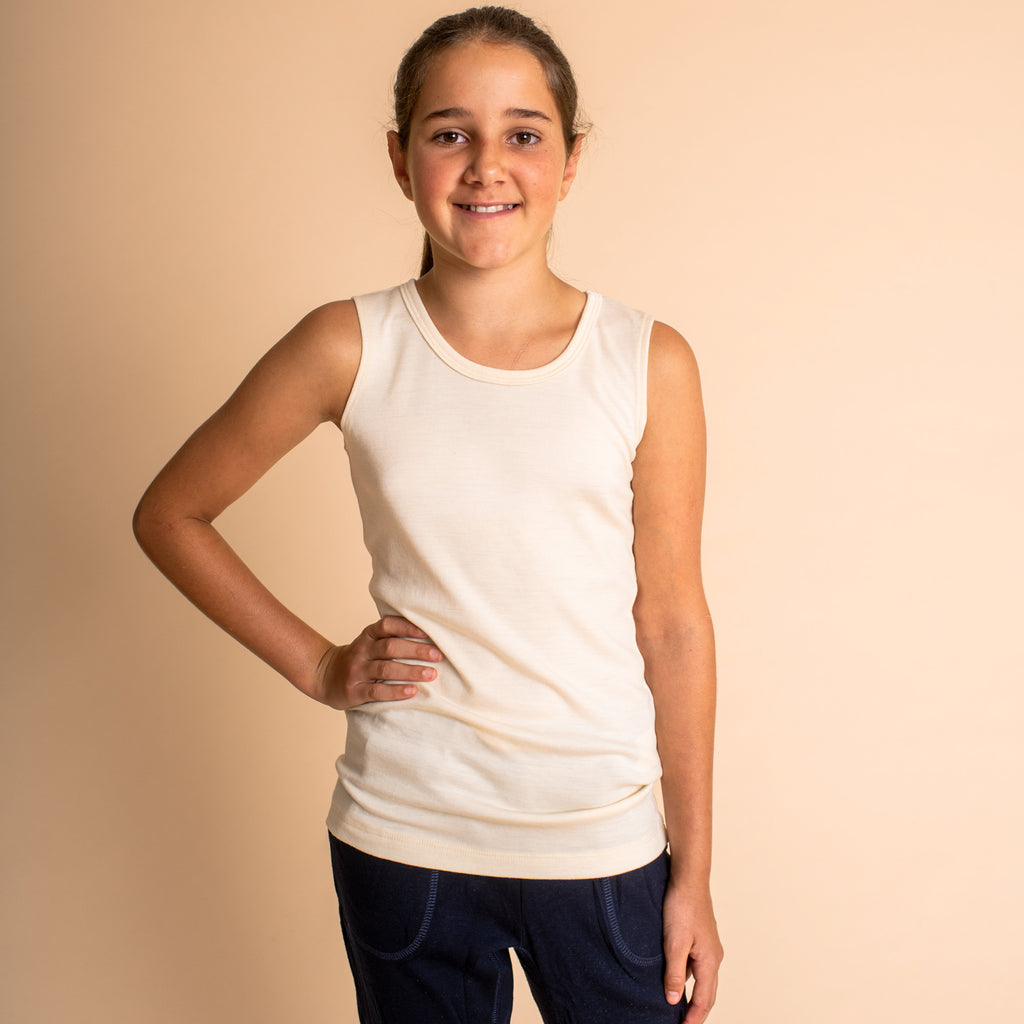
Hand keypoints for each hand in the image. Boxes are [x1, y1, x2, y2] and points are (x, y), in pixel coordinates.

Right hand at [313, 616, 442, 709]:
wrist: (325, 676)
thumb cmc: (359, 658)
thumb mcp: (369, 642)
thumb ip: (391, 637)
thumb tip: (429, 636)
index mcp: (368, 635)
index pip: (387, 625)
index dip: (407, 627)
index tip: (428, 633)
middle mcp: (361, 650)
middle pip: (390, 647)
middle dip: (416, 651)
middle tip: (438, 656)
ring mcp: (356, 671)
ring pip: (385, 670)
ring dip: (410, 671)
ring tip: (431, 674)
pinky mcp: (353, 691)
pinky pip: (376, 691)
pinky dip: (396, 692)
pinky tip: (412, 691)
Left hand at [663, 877, 722, 1021]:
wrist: (688, 879)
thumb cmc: (682, 907)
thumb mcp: (674, 943)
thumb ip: (674, 973)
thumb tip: (674, 1001)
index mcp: (710, 961)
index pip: (704, 1000)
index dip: (694, 1018)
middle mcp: (713, 957)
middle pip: (708, 993)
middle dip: (697, 1011)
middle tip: (684, 1023)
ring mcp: (709, 947)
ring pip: (702, 978)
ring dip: (693, 994)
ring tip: (678, 1005)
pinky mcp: (701, 938)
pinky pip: (697, 965)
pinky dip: (689, 977)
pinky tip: (675, 976)